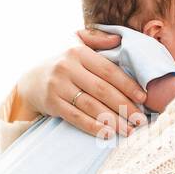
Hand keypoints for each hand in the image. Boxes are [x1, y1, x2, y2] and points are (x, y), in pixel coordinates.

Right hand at [15, 29, 149, 137]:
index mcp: (78, 52)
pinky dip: (94, 127)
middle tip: (140, 120)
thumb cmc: (61, 62)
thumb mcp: (74, 43)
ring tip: (129, 130)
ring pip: (91, 106)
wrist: (30, 80)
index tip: (143, 98)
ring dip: (113, 120)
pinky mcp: (52, 103)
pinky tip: (108, 134)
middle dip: (125, 106)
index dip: (128, 85)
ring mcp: (58, 86)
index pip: (108, 70)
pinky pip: (77, 117)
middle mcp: (67, 67)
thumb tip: (119, 39)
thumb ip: (97, 39)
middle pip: (102, 90)